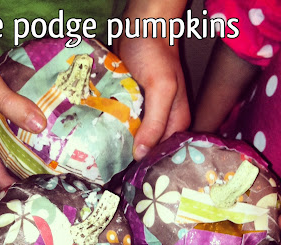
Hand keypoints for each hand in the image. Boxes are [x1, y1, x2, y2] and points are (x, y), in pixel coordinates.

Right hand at [0, 39, 45, 188]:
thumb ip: (10, 104)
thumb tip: (40, 126)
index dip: (12, 185)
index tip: (36, 192)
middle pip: (3, 163)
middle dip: (24, 173)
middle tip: (51, 180)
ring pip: (10, 146)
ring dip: (28, 154)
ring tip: (53, 163)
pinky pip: (15, 129)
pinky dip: (29, 133)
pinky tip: (48, 135)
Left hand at [114, 0, 190, 160]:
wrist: (139, 28)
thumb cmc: (155, 55)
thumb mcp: (162, 88)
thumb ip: (156, 122)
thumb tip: (142, 155)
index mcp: (176, 121)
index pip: (164, 153)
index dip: (150, 165)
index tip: (133, 179)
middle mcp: (162, 122)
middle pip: (149, 149)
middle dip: (134, 160)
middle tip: (115, 173)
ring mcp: (146, 115)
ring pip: (135, 139)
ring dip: (122, 148)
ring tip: (106, 163)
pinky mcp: (131, 108)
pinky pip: (123, 126)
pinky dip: (115, 133)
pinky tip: (104, 142)